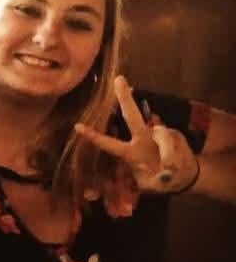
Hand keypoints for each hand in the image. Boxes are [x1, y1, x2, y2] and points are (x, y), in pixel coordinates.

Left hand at [74, 75, 198, 193]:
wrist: (184, 176)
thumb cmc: (163, 177)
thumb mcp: (156, 182)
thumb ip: (153, 169)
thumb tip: (165, 154)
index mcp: (129, 153)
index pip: (108, 144)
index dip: (93, 136)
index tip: (77, 126)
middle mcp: (141, 140)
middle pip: (132, 118)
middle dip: (126, 98)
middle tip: (119, 80)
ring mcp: (158, 134)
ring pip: (161, 134)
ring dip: (168, 152)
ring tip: (170, 168)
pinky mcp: (174, 134)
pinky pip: (174, 142)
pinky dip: (175, 155)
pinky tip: (177, 163)